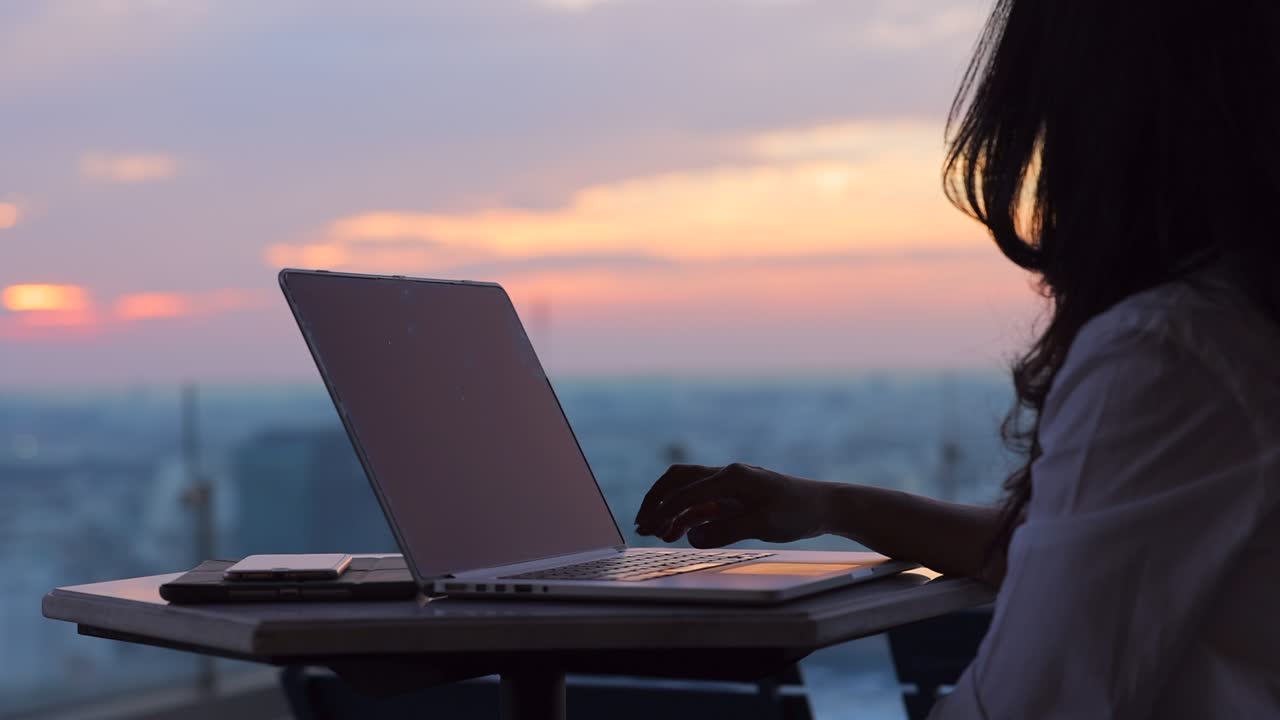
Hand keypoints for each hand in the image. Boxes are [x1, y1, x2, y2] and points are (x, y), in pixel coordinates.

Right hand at [633, 463, 831, 546]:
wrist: (823, 506)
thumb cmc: (796, 511)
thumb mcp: (763, 523)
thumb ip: (726, 530)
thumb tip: (692, 537)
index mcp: (731, 477)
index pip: (687, 490)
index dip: (665, 509)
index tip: (648, 526)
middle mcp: (726, 476)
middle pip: (679, 481)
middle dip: (657, 501)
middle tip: (641, 524)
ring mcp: (729, 486)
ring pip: (688, 491)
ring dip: (670, 509)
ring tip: (655, 532)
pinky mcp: (735, 497)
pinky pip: (703, 503)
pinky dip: (687, 515)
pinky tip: (680, 533)